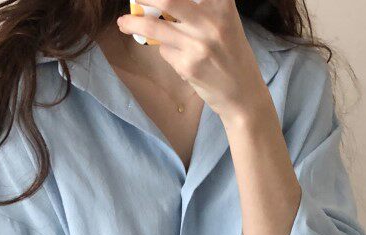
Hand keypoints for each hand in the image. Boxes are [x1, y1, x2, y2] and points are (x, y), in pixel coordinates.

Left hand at [116, 0, 267, 121]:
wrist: (243, 94)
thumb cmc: (232, 55)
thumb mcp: (226, 23)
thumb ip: (202, 9)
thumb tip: (162, 3)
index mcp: (222, 5)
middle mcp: (211, 21)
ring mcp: (198, 45)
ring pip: (155, 27)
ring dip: (134, 23)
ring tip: (123, 22)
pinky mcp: (188, 66)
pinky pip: (165, 51)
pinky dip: (166, 51)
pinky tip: (180, 58)